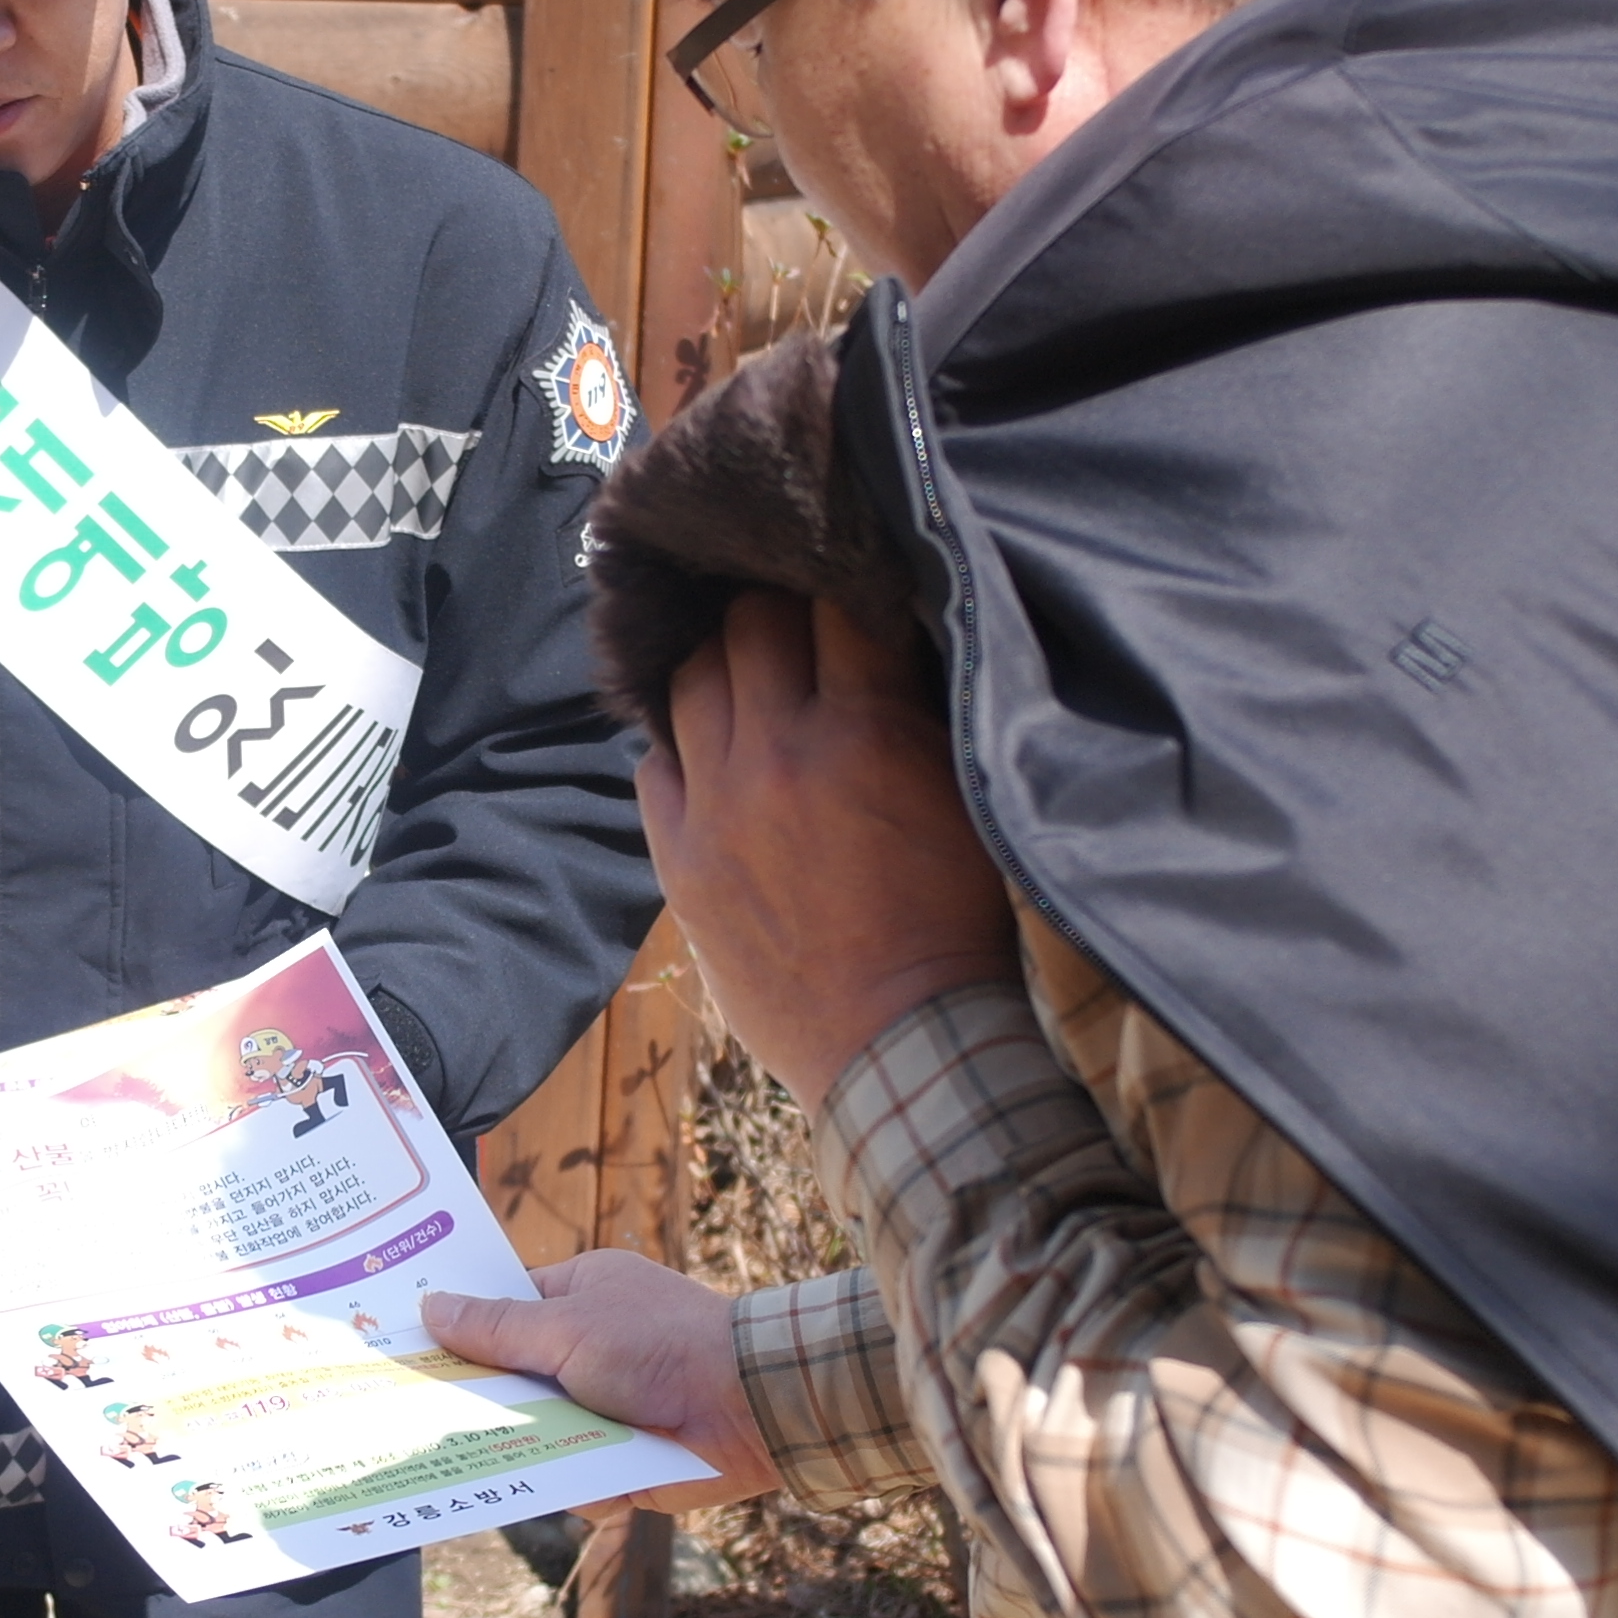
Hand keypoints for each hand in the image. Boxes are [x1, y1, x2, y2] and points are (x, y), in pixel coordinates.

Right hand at [424, 1250, 777, 1512]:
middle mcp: (586, 1349)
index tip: (405, 1351)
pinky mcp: (618, 1457)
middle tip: (414, 1418)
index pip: (499, 1311)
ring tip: (465, 1459)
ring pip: (535, 1433)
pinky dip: (568, 1479)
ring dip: (522, 1445)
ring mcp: (602, 1406)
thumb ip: (496, 1327)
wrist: (748, 1408)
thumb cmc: (662, 1345)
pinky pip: (569, 1474)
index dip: (456, 1332)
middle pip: (510, 1379)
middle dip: (481, 1400)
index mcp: (576, 1296)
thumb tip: (430, 1308)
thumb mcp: (566, 1328)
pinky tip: (551, 1482)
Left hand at [645, 590, 1019, 1108]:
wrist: (900, 1042)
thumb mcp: (963, 795)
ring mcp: (717, 802)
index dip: (842, 578)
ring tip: (744, 676)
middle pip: (748, 623)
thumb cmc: (955, 922)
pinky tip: (709, 750)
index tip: (848, 574)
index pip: (836, 599)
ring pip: (690, 679)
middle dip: (775, 609)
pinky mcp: (678, 855)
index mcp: (863, 726)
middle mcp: (778, 748)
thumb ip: (919, 709)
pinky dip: (680, 743)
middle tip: (794, 621)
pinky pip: (654, 761)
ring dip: (719, 666)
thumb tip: (888, 634)